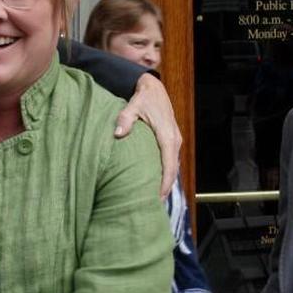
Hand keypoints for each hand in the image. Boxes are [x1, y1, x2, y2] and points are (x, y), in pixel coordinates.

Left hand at [114, 73, 180, 197]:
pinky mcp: (171, 140)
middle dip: (164, 188)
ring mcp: (174, 141)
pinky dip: (165, 173)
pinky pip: (170, 161)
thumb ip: (124, 120)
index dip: (164, 184)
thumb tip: (118, 134)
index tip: (158, 198)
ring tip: (153, 198)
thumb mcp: (132, 106)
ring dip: (165, 182)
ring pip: (172, 167)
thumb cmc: (142, 98)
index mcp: (167, 136)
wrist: (153, 87)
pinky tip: (156, 182)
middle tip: (153, 205)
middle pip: (172, 171)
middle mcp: (174, 141)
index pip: (169, 166)